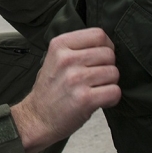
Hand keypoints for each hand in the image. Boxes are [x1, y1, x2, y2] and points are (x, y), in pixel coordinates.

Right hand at [11, 28, 119, 152]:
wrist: (37, 118)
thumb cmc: (49, 89)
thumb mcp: (54, 59)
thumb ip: (76, 48)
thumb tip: (107, 45)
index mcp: (59, 45)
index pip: (99, 34)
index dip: (107, 46)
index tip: (101, 58)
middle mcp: (67, 59)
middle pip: (109, 54)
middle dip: (108, 67)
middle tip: (96, 78)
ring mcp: (75, 79)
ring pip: (114, 73)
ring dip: (109, 83)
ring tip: (95, 89)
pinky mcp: (84, 99)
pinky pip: (114, 92)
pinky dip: (111, 98)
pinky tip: (99, 100)